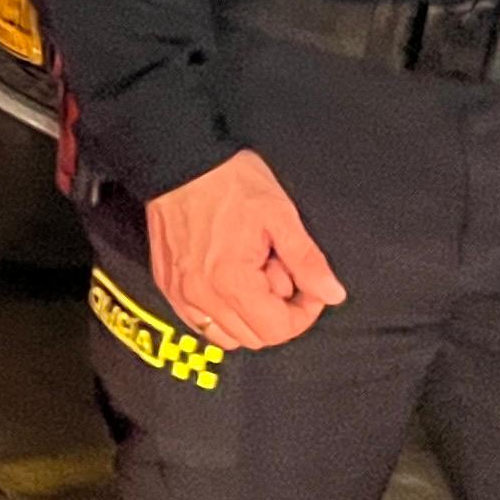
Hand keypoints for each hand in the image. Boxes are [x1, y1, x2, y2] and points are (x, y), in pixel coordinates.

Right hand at [143, 149, 345, 350]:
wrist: (181, 161)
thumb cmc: (229, 181)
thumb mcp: (280, 215)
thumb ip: (308, 261)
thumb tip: (332, 294)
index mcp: (232, 282)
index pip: (278, 331)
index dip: (304, 312)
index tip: (307, 286)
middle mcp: (202, 297)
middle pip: (254, 338)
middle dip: (276, 311)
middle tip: (277, 269)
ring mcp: (180, 294)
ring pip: (226, 336)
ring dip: (248, 315)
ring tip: (251, 273)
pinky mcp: (167, 286)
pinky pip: (199, 322)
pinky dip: (220, 311)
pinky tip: (228, 278)